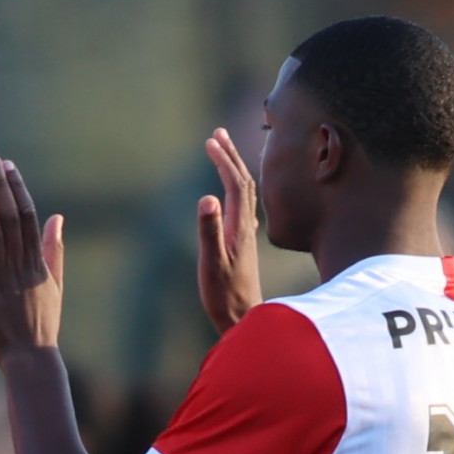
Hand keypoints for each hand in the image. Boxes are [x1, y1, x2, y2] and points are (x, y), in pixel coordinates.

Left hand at [0, 156, 65, 364]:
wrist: (30, 355)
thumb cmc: (42, 321)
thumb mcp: (54, 282)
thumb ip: (54, 248)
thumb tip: (57, 217)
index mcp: (37, 260)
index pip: (28, 215)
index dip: (18, 189)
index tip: (9, 167)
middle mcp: (21, 264)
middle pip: (12, 217)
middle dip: (1, 187)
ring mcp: (1, 277)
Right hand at [195, 127, 265, 334]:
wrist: (244, 319)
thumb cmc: (224, 295)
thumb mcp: (212, 262)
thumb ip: (209, 230)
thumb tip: (207, 196)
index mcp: (239, 226)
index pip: (235, 183)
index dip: (224, 160)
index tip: (211, 140)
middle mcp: (247, 226)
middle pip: (244, 182)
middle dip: (230, 156)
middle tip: (217, 134)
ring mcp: (246, 235)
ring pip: (245, 193)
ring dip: (233, 170)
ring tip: (222, 154)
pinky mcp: (243, 244)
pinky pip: (242, 206)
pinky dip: (236, 189)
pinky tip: (232, 195)